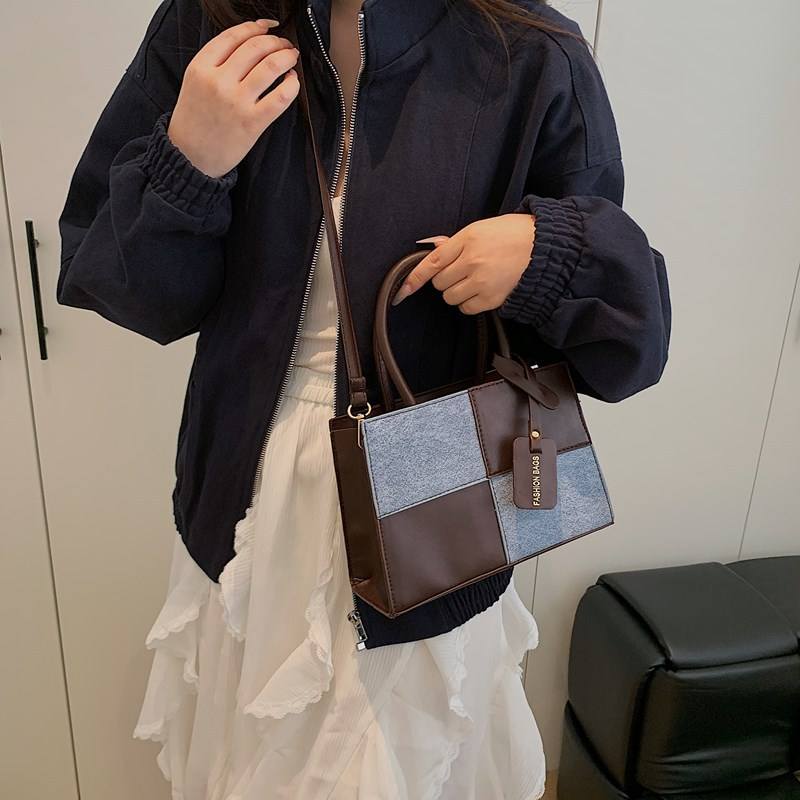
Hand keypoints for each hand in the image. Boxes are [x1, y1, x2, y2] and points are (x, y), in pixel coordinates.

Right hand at [167, 19, 299, 177]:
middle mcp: (218, 81)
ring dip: (286, 57)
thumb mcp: (195, 83)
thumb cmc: (195, 121)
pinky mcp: (252, 122)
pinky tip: (292, 82)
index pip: (234, 36)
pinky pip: (280, 96)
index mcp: (201, 67)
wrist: (190, 157)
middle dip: (275, 41)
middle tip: (284, 45)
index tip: (268, 28)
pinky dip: (291, 84)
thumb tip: (250, 43)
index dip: (256, 27)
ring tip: (291, 58)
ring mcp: (236, 102)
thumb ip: (216, 63)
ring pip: (270, 66)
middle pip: (255, 47)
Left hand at [392, 213, 535, 313]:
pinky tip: (481, 291)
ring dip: (456, 292)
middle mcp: (472, 261)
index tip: (402, 291)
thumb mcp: (480, 229)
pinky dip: (469, 303)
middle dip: (446, 279)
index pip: (432, 262)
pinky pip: (466, 308)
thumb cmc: (512, 234)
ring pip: (450, 297)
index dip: (414, 279)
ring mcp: (482, 281)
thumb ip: (454, 243)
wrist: (544, 247)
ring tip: (474, 280)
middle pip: (440, 283)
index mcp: (467, 239)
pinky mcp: (492, 298)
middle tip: (462, 270)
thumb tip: (432, 249)